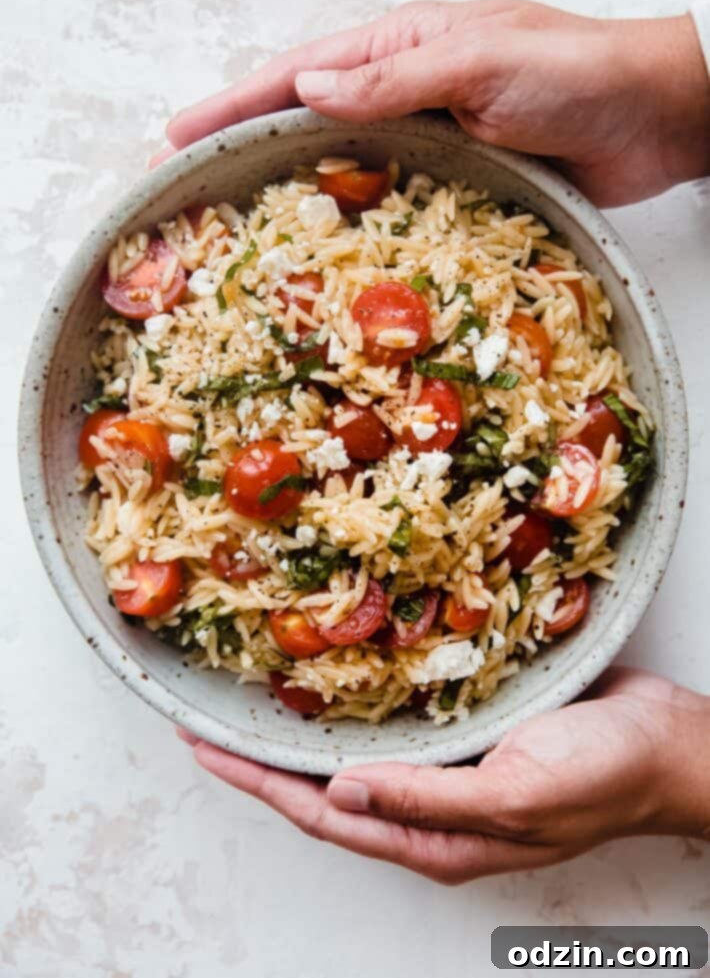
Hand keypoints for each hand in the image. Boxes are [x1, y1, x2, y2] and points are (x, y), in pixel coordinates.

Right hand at [161, 0, 709, 206]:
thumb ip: (396, 77)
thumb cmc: (578, 74)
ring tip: (238, 230)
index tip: (176, 137)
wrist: (654, 118)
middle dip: (245, 150)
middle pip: (306, 120)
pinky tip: (327, 254)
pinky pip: (389, 202)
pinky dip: (354, 224)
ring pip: (342, 166)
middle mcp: (406, 91)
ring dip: (291, 193)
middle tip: (190, 192)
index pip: (297, 72)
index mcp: (402, 45)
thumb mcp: (481, 61)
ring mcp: (429, 138)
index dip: (232, 105)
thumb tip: (307, 87)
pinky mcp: (456, 181)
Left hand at [178, 668, 709, 883]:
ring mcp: (449, 767)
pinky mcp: (468, 729)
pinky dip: (358, 702)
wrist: (666, 743)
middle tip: (213, 723)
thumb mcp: (517, 796)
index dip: (261, 786)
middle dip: (268, 761)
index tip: (208, 752)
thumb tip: (341, 792)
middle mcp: (432, 807)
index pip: (324, 816)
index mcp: (437, 838)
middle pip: (328, 788)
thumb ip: (429, 799)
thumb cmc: (603, 778)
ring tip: (258, 699)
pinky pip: (398, 718)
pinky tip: (338, 676)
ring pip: (358, 752)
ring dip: (308, 730)